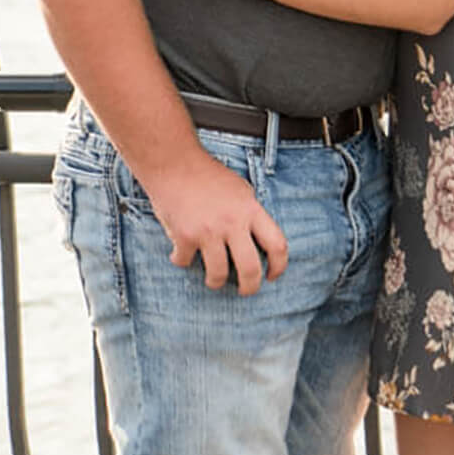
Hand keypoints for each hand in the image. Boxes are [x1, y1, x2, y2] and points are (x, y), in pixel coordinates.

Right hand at [146, 147, 288, 294]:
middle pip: (250, 269)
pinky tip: (180, 254)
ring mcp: (208, 230)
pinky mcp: (185, 236)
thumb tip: (259, 241)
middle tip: (246, 291)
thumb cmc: (208, 175)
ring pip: (218, 275)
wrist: (175, 163)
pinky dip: (181, 261)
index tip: (272, 275)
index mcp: (251, 209)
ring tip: (213, 279)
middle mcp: (232, 222)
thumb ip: (250, 214)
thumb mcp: (240, 189)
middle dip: (250, 287)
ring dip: (215, 282)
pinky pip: (185, 262)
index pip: (277, 244)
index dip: (279, 266)